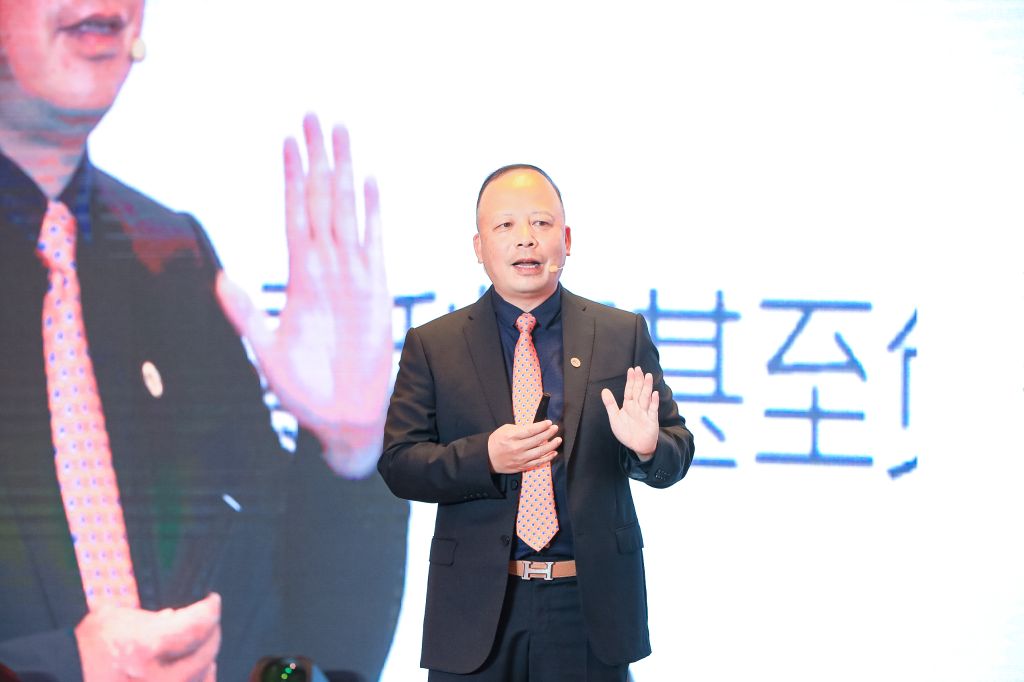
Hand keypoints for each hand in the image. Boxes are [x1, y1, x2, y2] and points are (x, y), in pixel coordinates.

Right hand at [75, 593, 220, 681]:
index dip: (210, 609)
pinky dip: (201, 678)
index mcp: (146, 646)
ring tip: (205, 643)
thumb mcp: (115, 618)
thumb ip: (150, 616)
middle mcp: (157, 676)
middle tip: (210, 621)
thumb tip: (176, 616)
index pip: (198, 624)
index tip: (211, 600)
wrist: (65, 677)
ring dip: (208, 657)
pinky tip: (201, 669)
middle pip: (206, 651)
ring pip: (203, 676)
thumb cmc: (87, 647)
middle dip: (212, 631)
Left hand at [217, 114, 391, 477]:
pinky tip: (370, 183)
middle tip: (316, 116)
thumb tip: (220, 277)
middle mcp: (326, 269)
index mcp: (299, 278)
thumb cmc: (302, 392)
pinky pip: (376, 243)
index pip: (295, 215)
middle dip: (318, 158)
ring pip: (348, 212)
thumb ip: (246, 315)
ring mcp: (353, 276)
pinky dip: (373, 213)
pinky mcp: (377, 290)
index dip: (291, 178)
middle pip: (321, 201)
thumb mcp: (266, 353)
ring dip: (344, 172)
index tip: (287, 141)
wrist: (342, 417)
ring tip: (342, 134)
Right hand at [487, 420, 560, 473]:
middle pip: (537, 440)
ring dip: (551, 445)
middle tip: (555, 428)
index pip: (530, 430)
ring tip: (558, 439)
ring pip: (540, 452)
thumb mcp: (505, 429)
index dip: (541, 426)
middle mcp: (517, 448)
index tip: (548, 422)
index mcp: (511, 437)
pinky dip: (547, 458)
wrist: (488, 458)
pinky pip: (538, 462)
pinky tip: (553, 452)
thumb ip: (520, 428)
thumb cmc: (496, 441)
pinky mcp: (522, 466)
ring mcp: (520, 458)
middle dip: (548, 433)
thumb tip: (535, 427)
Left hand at [601, 366, 659, 459]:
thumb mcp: (615, 418)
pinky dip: (654, 402)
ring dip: (647, 387)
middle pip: (638, 391)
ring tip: (648, 376)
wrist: (637, 446)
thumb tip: (604, 390)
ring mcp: (646, 412)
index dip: (630, 380)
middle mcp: (638, 407)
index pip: (630, 390)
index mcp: (629, 405)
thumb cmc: (626, 432)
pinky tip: (655, 394)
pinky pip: (653, 410)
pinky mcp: (652, 420)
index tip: (631, 370)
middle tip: (639, 368)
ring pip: (646, 397)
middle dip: (639, 380)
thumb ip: (610, 404)